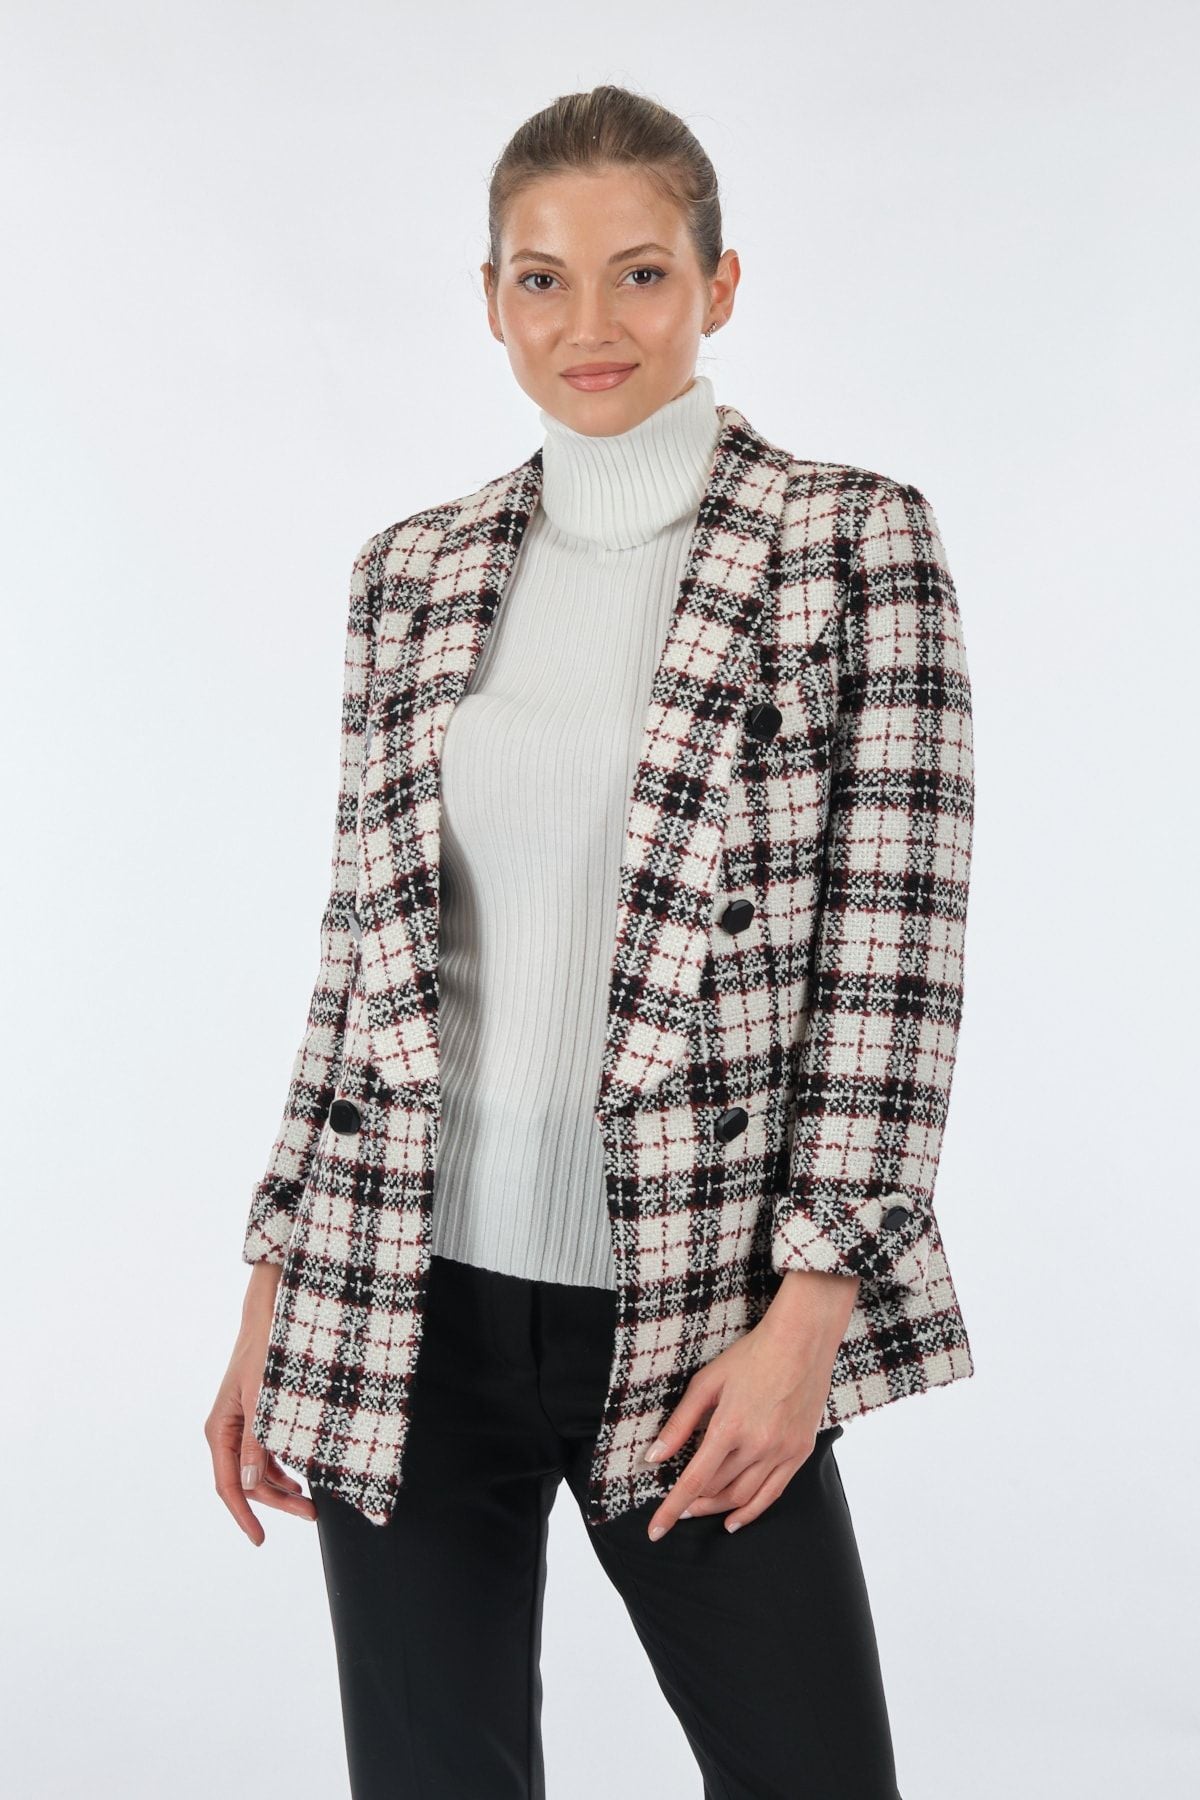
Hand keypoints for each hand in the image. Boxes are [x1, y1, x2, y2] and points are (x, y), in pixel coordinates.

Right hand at [205, 1263, 316, 1542]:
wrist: (270, 1312)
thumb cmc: (266, 1352)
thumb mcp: (264, 1400)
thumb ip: (258, 1442)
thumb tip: (252, 1485)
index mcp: (220, 1430)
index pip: (230, 1486)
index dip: (245, 1516)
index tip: (260, 1540)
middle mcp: (226, 1431)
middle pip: (248, 1482)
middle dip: (277, 1502)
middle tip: (312, 1516)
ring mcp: (241, 1424)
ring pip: (258, 1469)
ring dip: (282, 1487)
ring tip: (311, 1502)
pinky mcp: (256, 1416)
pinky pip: (265, 1452)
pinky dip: (283, 1467)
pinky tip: (301, 1477)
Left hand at [642, 1270, 859, 1539]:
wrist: (802, 1341)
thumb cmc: (751, 1356)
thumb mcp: (707, 1382)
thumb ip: (679, 1423)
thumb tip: (654, 1457)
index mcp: (729, 1426)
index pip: (694, 1481)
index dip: (671, 1509)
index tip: (655, 1531)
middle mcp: (757, 1445)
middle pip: (717, 1490)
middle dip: (692, 1504)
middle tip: (678, 1506)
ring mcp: (782, 1451)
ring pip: (744, 1497)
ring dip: (718, 1509)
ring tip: (700, 1510)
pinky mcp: (801, 1452)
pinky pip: (773, 1493)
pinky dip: (752, 1512)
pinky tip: (735, 1520)